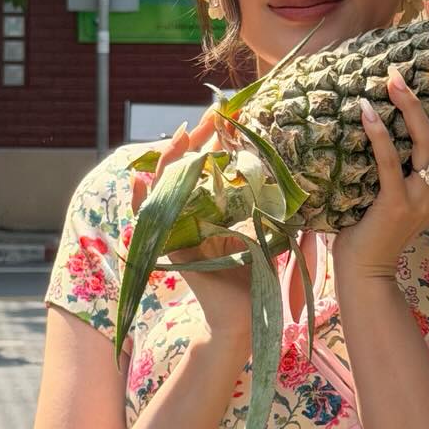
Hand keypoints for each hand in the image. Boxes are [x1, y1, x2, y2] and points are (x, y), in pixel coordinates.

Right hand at [132, 113, 251, 355]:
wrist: (249, 316)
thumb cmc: (257, 277)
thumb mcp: (264, 232)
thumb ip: (267, 207)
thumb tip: (289, 175)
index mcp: (209, 209)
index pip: (206, 165)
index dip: (214, 139)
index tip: (227, 112)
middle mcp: (189, 217)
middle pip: (183, 168)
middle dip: (195, 140)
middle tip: (209, 114)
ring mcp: (177, 232)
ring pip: (163, 188)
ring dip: (168, 161)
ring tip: (179, 136)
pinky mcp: (169, 250)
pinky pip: (149, 221)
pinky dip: (140, 201)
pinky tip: (139, 180)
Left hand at [332, 56, 428, 284]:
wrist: (366, 268)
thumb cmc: (383, 224)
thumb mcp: (414, 192)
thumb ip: (422, 164)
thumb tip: (412, 114)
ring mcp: (422, 200)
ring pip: (428, 143)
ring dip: (412, 105)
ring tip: (394, 78)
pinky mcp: (396, 206)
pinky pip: (390, 162)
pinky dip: (380, 133)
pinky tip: (366, 110)